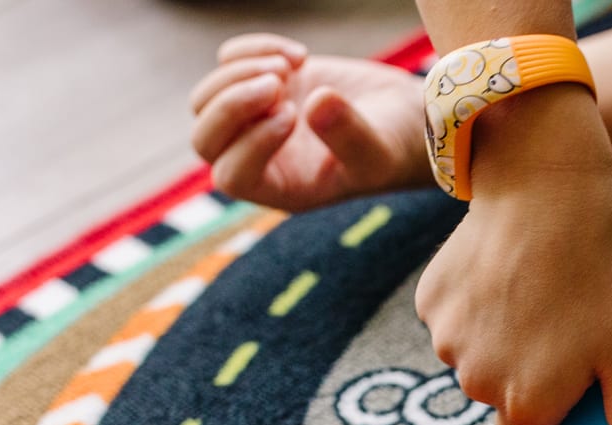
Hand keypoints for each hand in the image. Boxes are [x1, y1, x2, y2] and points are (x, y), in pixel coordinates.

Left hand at [190, 34, 429, 209]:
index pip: (232, 176)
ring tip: (288, 67)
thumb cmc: (395, 147)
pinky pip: (227, 62)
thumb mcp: (378, 150)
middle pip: (205, 140)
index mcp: (282, 189)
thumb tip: (313, 102)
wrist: (406, 119)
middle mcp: (261, 160)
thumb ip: (348, 135)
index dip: (250, 141)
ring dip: (238, 73)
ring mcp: (257, 120)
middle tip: (278, 82)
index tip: (292, 114)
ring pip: (205, 100)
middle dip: (231, 104)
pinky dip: (253, 49)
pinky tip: (299, 56)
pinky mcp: (264, 84)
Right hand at [415, 84, 611, 424]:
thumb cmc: (598, 270)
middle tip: (561, 322)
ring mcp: (445, 342)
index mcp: (524, 407)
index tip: (568, 376)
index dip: (548, 411)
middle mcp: (475, 385)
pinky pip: (452, 321)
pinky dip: (475, 305)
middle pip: (498, 399)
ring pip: (474, 359)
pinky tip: (504, 273)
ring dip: (499, 338)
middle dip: (526, 372)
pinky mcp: (430, 301)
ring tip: (535, 292)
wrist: (548, 183)